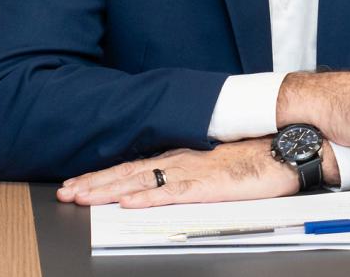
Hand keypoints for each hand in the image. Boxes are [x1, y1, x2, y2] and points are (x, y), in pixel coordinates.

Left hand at [56, 137, 301, 207]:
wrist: (284, 147)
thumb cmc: (252, 157)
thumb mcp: (210, 165)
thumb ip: (184, 172)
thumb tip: (156, 185)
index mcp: (178, 156)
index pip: (131, 167)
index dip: (101, 177)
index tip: (76, 185)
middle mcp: (178, 160)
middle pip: (127, 173)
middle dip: (93, 184)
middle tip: (65, 193)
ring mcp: (192, 171)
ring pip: (141, 182)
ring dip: (109, 191)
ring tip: (83, 198)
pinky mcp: (208, 185)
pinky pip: (173, 192)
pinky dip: (148, 197)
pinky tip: (129, 203)